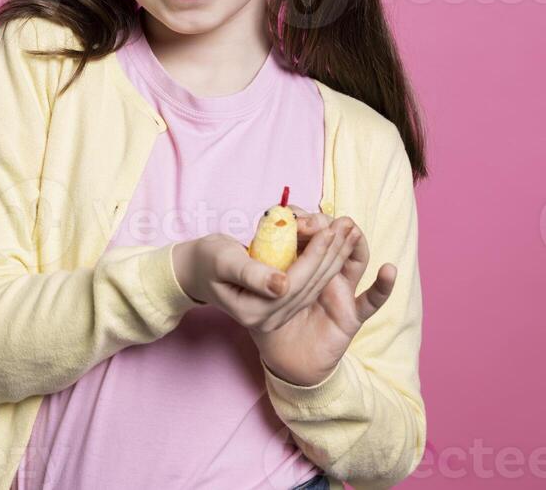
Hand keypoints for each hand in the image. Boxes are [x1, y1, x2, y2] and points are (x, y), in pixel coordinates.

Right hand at [171, 232, 344, 328]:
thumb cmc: (207, 258)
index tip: (330, 229)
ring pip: (313, 287)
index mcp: (254, 312)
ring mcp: (275, 317)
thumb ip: (252, 274)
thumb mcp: (225, 261)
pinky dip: (324, 264)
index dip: (314, 255)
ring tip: (349, 233)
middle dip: (332, 255)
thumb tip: (281, 286)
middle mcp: (268, 319)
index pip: (294, 282)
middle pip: (309, 286)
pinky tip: (336, 246)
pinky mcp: (280, 308)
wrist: (196, 270)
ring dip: (334, 259)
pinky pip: (307, 286)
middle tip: (349, 227)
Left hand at [247, 205, 397, 386]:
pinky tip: (388, 271)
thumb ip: (255, 277)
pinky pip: (371, 300)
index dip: (304, 223)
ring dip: (351, 243)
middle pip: (330, 242)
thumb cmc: (261, 318)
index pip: (307, 232)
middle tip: (319, 223)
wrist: (281, 357)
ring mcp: (340, 290)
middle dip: (326, 230)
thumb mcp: (248, 288)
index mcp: (299, 258)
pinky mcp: (351, 314)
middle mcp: (323, 270)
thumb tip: (275, 284)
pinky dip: (382, 287)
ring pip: (351, 261)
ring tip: (349, 229)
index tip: (296, 222)